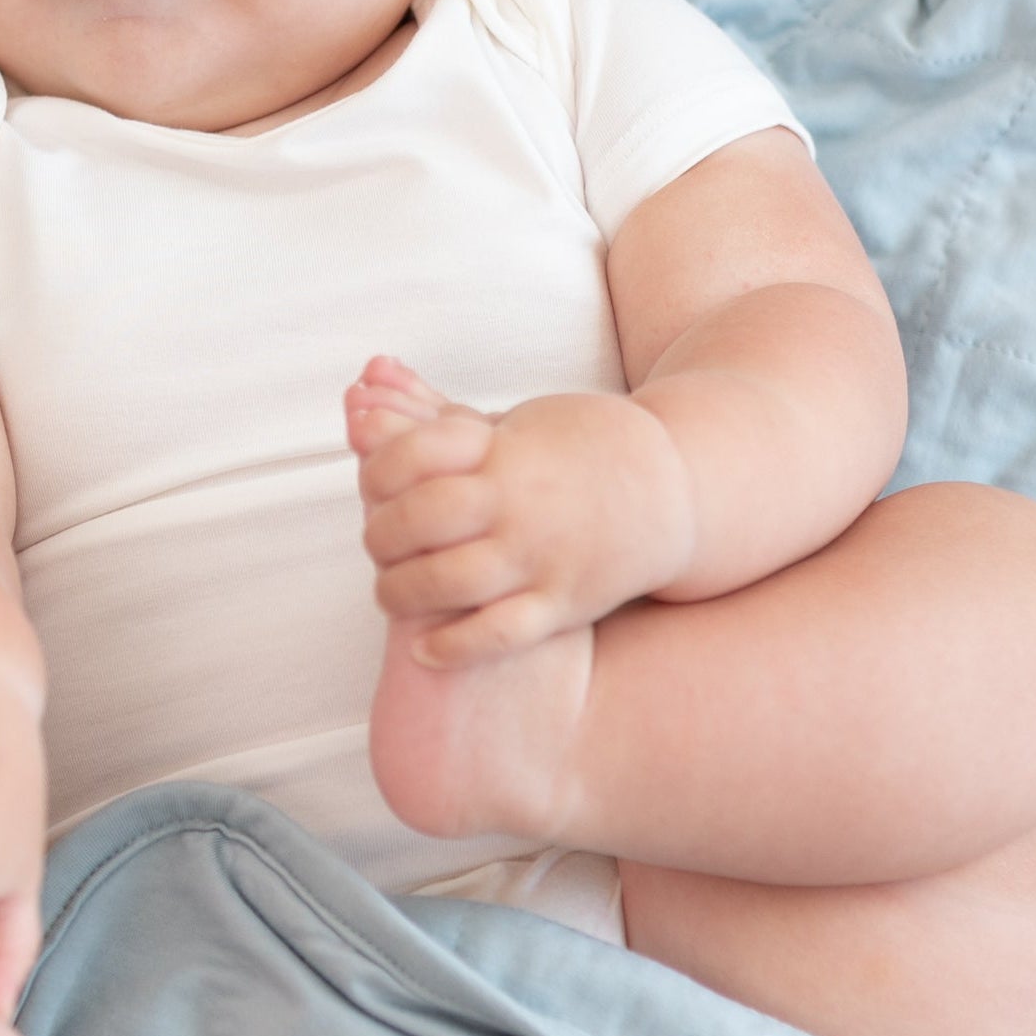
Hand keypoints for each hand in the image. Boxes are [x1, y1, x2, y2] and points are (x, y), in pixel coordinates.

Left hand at [345, 355, 691, 666]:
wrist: (676, 489)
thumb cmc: (580, 448)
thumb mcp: (513, 421)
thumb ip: (432, 413)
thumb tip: (359, 387)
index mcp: (506, 450)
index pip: (412, 455)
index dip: (376, 473)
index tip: (372, 486)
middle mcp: (521, 504)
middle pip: (420, 520)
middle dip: (381, 537)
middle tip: (376, 546)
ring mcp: (544, 557)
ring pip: (449, 583)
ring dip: (402, 593)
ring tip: (392, 593)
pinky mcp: (564, 604)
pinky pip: (498, 634)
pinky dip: (452, 646)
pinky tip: (423, 648)